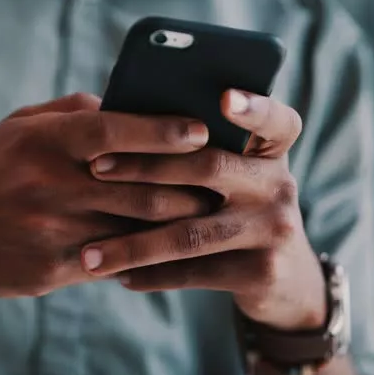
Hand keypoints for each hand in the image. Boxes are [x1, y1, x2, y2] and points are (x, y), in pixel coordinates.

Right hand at [0, 93, 211, 297]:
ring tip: (209, 217)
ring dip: (177, 224)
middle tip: (223, 184)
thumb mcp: (19, 126)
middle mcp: (47, 184)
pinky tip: (170, 251)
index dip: (160, 130)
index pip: (112, 131)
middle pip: (138, 186)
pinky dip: (146, 255)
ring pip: (134, 228)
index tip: (199, 131)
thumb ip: (72, 111)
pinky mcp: (50, 270)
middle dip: (189, 187)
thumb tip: (127, 104)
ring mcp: (49, 230)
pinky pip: (114, 262)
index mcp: (41, 141)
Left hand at [80, 90, 326, 330]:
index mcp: (273, 150)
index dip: (254, 108)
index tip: (224, 97)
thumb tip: (124, 122)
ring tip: (89, 254)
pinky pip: (195, 272)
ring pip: (192, 233)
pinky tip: (117, 275)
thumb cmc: (235, 208)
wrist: (283, 277)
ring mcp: (274, 229)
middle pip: (210, 167)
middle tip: (93, 168)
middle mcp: (279, 185)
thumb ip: (201, 151)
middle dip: (145, 166)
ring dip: (134, 245)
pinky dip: (152, 274)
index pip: (275, 120)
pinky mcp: (263, 271)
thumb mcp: (236, 174)